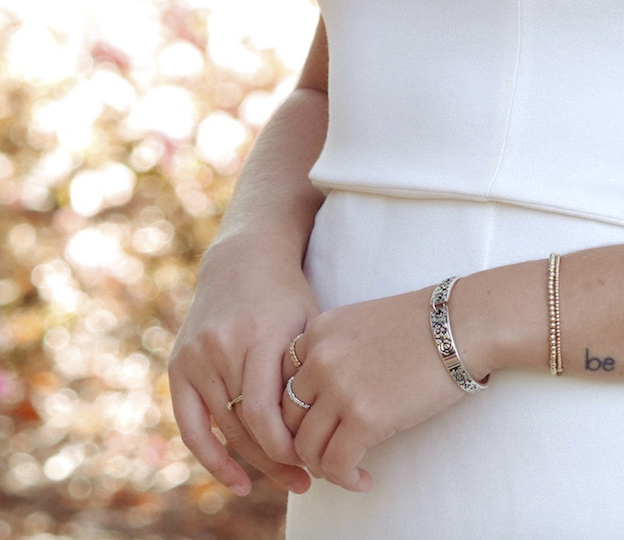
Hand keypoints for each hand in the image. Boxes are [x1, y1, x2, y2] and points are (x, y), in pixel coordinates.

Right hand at [169, 236, 319, 496]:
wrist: (243, 259)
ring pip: (224, 428)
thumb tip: (325, 434)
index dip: (284, 445)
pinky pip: (191, 426)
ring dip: (254, 463)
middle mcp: (222, 345)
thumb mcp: (308, 322)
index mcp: (259, 333)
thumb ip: (308, 372)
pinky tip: (239, 483)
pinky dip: (212, 459)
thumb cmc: (287, 295)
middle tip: (306, 481)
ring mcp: (196, 355)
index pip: (263, 409)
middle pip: (245, 423)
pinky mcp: (179, 365)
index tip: (313, 463)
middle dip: (277, 459)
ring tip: (288, 480)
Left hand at [280, 287, 468, 490]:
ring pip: (306, 447)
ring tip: (346, 469)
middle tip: (325, 454)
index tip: (315, 425)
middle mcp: (320, 358)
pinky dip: (346, 480)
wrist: (461, 324)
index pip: (282, 381)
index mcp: (318, 330)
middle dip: (303, 442)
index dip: (296, 411)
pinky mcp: (364, 418)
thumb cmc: (422, 324)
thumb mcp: (361, 322)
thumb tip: (319, 400)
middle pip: (287, 417)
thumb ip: (333, 351)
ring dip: (323, 466)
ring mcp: (340, 388)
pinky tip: (364, 479)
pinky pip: (336, 465)